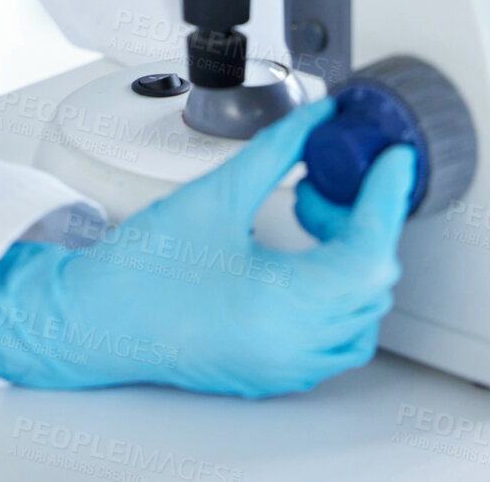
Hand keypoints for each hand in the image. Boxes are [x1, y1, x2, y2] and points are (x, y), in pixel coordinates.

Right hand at [0, 99, 415, 395]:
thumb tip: (316, 119)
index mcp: (281, 305)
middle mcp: (292, 345)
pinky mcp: (274, 370)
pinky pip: (335, 338)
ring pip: (361, 315)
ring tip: (312, 216)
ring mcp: (286, 365)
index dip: (387, 199)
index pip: (368, 252)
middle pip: (373, 283)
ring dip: (354, 261)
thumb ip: (278, 151)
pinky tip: (305, 258)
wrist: (95, 318)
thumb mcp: (215, 194)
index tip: (394, 162)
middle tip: (331, 179)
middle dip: (364, 221)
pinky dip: (336, 295)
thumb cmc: (140, 270)